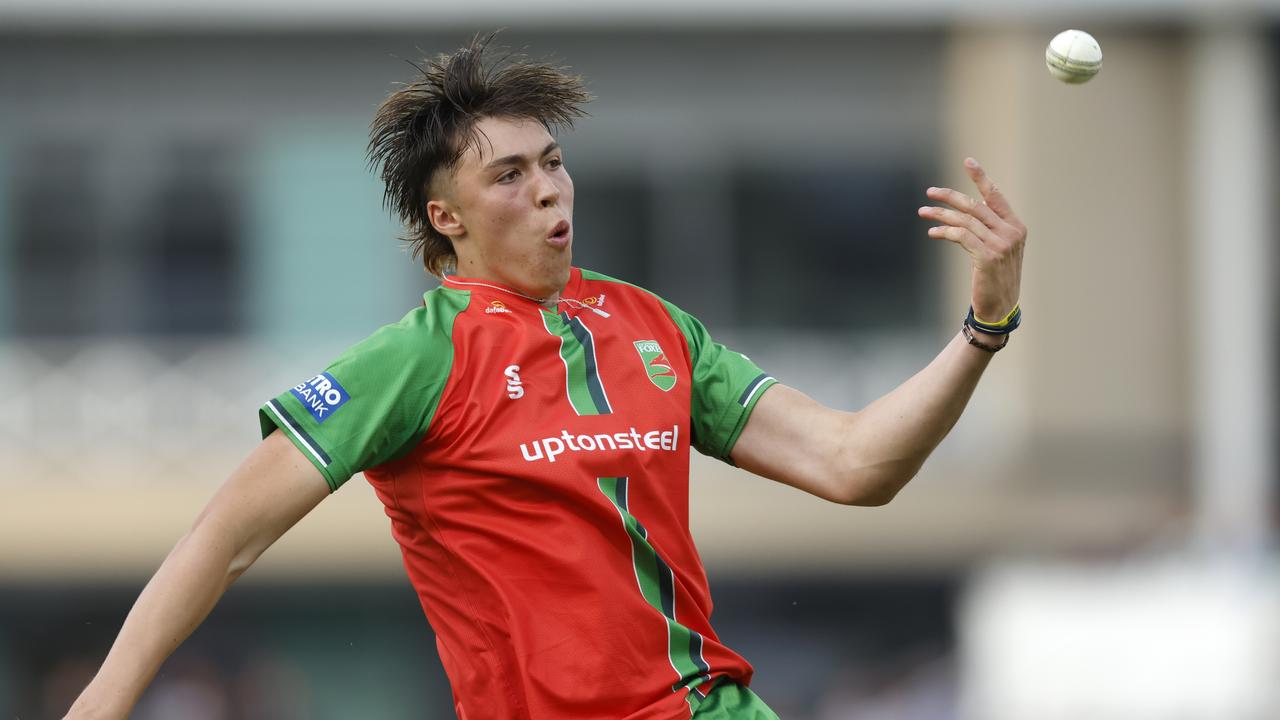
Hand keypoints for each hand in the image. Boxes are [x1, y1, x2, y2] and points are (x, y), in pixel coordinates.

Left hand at [918, 157, 1025, 321]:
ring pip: (965, 220)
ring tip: (923, 212)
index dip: (981, 177)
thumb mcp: (997, 250)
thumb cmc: (995, 279)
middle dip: (950, 196)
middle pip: (975, 206)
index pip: (996, 197)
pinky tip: (932, 233)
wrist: (999, 308)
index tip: (968, 161)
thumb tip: (962, 215)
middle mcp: (1011, 232)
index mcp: (1016, 227)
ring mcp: (1001, 243)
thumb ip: (987, 230)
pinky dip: (945, 231)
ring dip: (941, 215)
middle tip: (930, 192)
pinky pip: (961, 236)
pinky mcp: (988, 256)